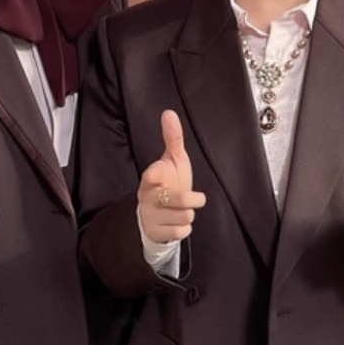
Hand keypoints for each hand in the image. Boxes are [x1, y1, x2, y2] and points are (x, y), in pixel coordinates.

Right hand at [138, 110, 206, 242]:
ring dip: (189, 214)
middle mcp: (148, 197)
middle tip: (195, 198)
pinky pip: (182, 232)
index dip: (154, 175)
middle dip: (191, 199)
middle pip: (177, 200)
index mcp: (151, 177)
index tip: (155, 175)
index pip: (151, 175)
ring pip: (184, 217)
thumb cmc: (169, 181)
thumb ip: (172, 138)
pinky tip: (177, 222)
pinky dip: (185, 228)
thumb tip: (169, 112)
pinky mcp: (157, 232)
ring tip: (181, 210)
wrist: (158, 213)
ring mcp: (151, 216)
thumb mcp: (173, 159)